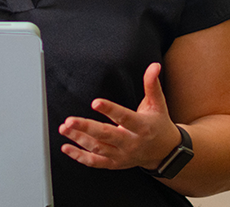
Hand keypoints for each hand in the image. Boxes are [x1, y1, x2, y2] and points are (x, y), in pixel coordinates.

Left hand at [58, 62, 180, 170]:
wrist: (165, 152)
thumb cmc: (159, 125)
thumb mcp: (158, 104)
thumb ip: (152, 85)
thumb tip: (154, 66)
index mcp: (142, 127)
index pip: (125, 118)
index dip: (110, 110)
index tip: (96, 102)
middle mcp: (131, 143)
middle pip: (107, 136)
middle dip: (87, 128)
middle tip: (70, 120)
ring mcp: (122, 155)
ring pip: (97, 148)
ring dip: (79, 139)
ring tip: (64, 128)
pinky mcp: (114, 163)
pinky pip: (95, 162)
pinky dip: (79, 156)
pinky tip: (66, 147)